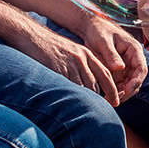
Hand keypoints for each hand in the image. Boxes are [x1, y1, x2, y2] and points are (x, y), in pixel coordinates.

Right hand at [12, 18, 126, 103]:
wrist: (33, 36)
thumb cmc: (51, 47)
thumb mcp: (71, 52)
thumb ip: (82, 65)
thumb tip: (89, 86)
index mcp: (87, 54)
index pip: (105, 74)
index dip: (111, 90)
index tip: (115, 102)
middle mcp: (81, 59)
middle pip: (95, 84)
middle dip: (99, 99)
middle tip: (100, 110)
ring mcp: (70, 64)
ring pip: (84, 87)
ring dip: (85, 99)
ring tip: (85, 110)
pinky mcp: (59, 69)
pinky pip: (69, 87)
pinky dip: (72, 96)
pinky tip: (71, 103)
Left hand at [74, 9, 148, 100]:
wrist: (90, 28)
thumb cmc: (98, 30)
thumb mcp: (103, 41)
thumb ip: (111, 54)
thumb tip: (120, 68)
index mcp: (133, 49)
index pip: (141, 68)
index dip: (137, 81)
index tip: (127, 90)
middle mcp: (132, 59)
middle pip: (136, 79)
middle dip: (129, 91)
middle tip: (117, 100)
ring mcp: (125, 66)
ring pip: (129, 84)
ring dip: (122, 94)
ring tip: (111, 101)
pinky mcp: (117, 71)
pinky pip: (119, 84)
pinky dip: (115, 91)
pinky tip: (106, 97)